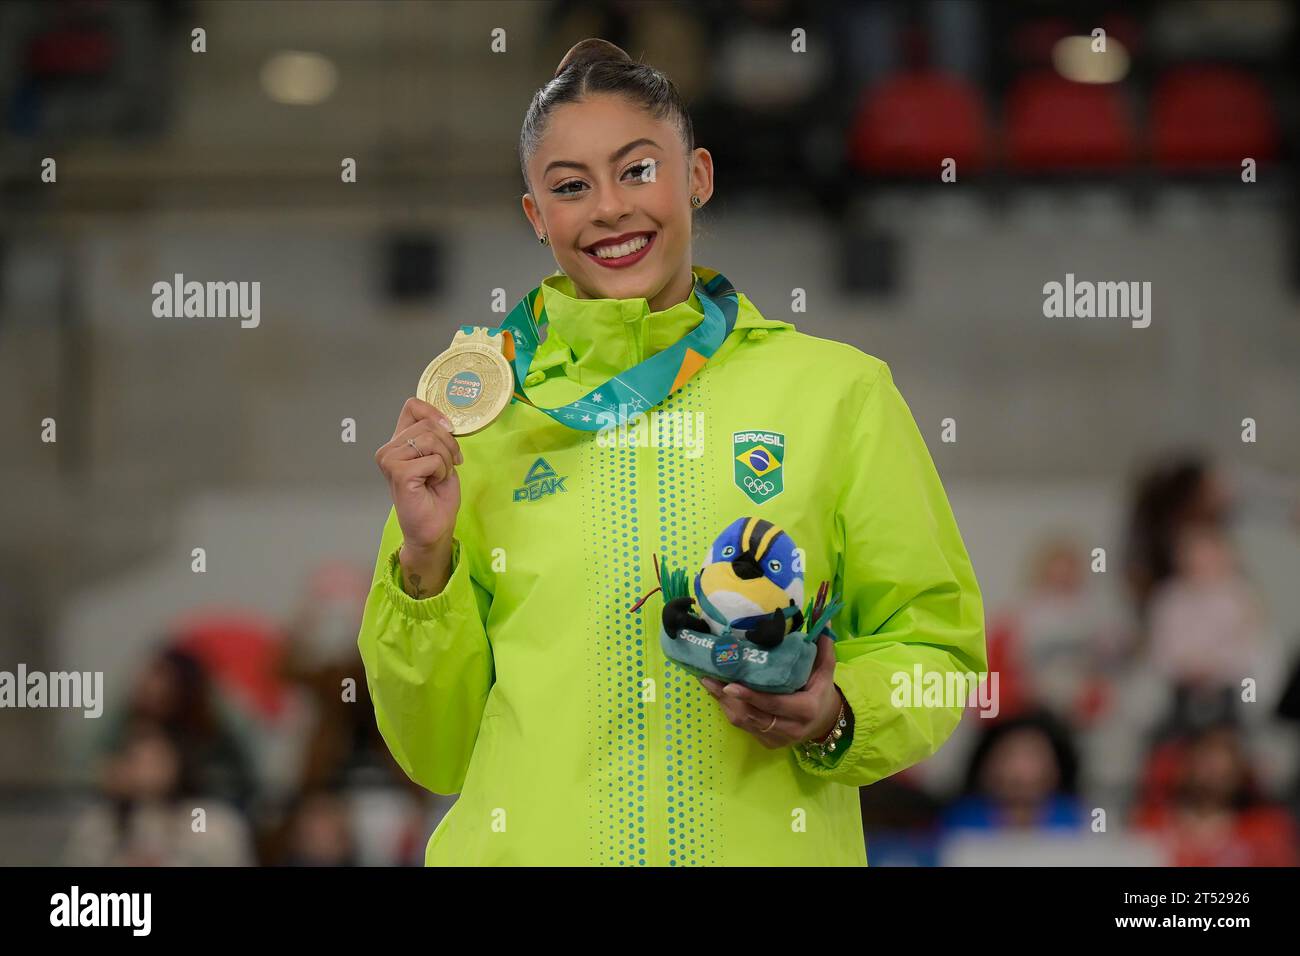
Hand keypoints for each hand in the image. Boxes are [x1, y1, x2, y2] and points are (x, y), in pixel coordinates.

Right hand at [374, 397, 463, 551]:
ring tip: (439, 476)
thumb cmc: (436, 496)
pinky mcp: (399, 473)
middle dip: (449, 444)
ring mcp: (390, 460)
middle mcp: (389, 449)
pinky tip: (433, 484)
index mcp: (399, 441)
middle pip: (428, 424)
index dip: (435, 412)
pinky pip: (433, 459)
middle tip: (450, 465)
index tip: (449, 428)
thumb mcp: (441, 457)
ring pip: (431, 440)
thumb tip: (446, 422)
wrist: (434, 527)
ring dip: (446, 460)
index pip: (412, 406)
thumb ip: (437, 436)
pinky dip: (442, 471)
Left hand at [698, 634, 848, 749]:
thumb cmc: (822, 693)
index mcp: (806, 709)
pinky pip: (743, 726)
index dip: (751, 696)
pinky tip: (717, 693)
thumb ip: (823, 650)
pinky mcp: (766, 742)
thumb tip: (822, 625)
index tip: (729, 685)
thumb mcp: (826, 672)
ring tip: (707, 681)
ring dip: (723, 702)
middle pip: (752, 715)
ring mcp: (776, 738)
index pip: (774, 703)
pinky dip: (729, 709)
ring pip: (744, 722)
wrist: (825, 723)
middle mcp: (790, 728)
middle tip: (708, 677)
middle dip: (727, 698)